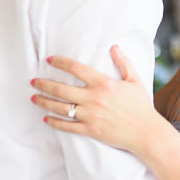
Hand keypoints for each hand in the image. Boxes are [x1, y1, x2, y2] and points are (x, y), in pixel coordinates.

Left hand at [31, 45, 160, 154]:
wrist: (146, 132)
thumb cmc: (141, 106)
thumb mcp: (134, 80)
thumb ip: (123, 62)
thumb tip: (114, 46)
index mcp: (103, 83)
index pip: (76, 68)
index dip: (60, 62)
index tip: (49, 60)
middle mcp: (94, 98)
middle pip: (61, 89)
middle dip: (44, 84)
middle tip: (33, 81)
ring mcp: (90, 116)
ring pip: (60, 108)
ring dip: (44, 102)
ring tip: (34, 98)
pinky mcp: (90, 130)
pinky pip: (67, 126)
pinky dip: (55, 122)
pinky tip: (46, 119)